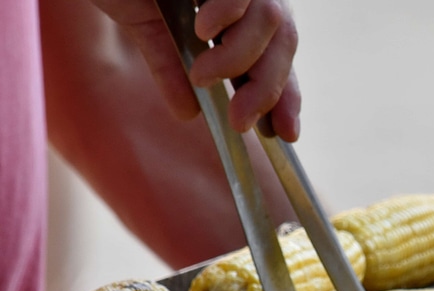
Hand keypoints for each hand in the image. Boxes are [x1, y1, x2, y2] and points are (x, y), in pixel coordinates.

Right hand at [89, 0, 300, 140]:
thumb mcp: (146, 25)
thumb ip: (170, 65)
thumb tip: (188, 113)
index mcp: (235, 7)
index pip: (278, 52)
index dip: (287, 93)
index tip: (287, 134)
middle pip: (285, 39)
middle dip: (267, 89)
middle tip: (240, 122)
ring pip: (271, 19)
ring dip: (239, 59)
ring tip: (202, 75)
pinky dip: (229, 13)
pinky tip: (204, 29)